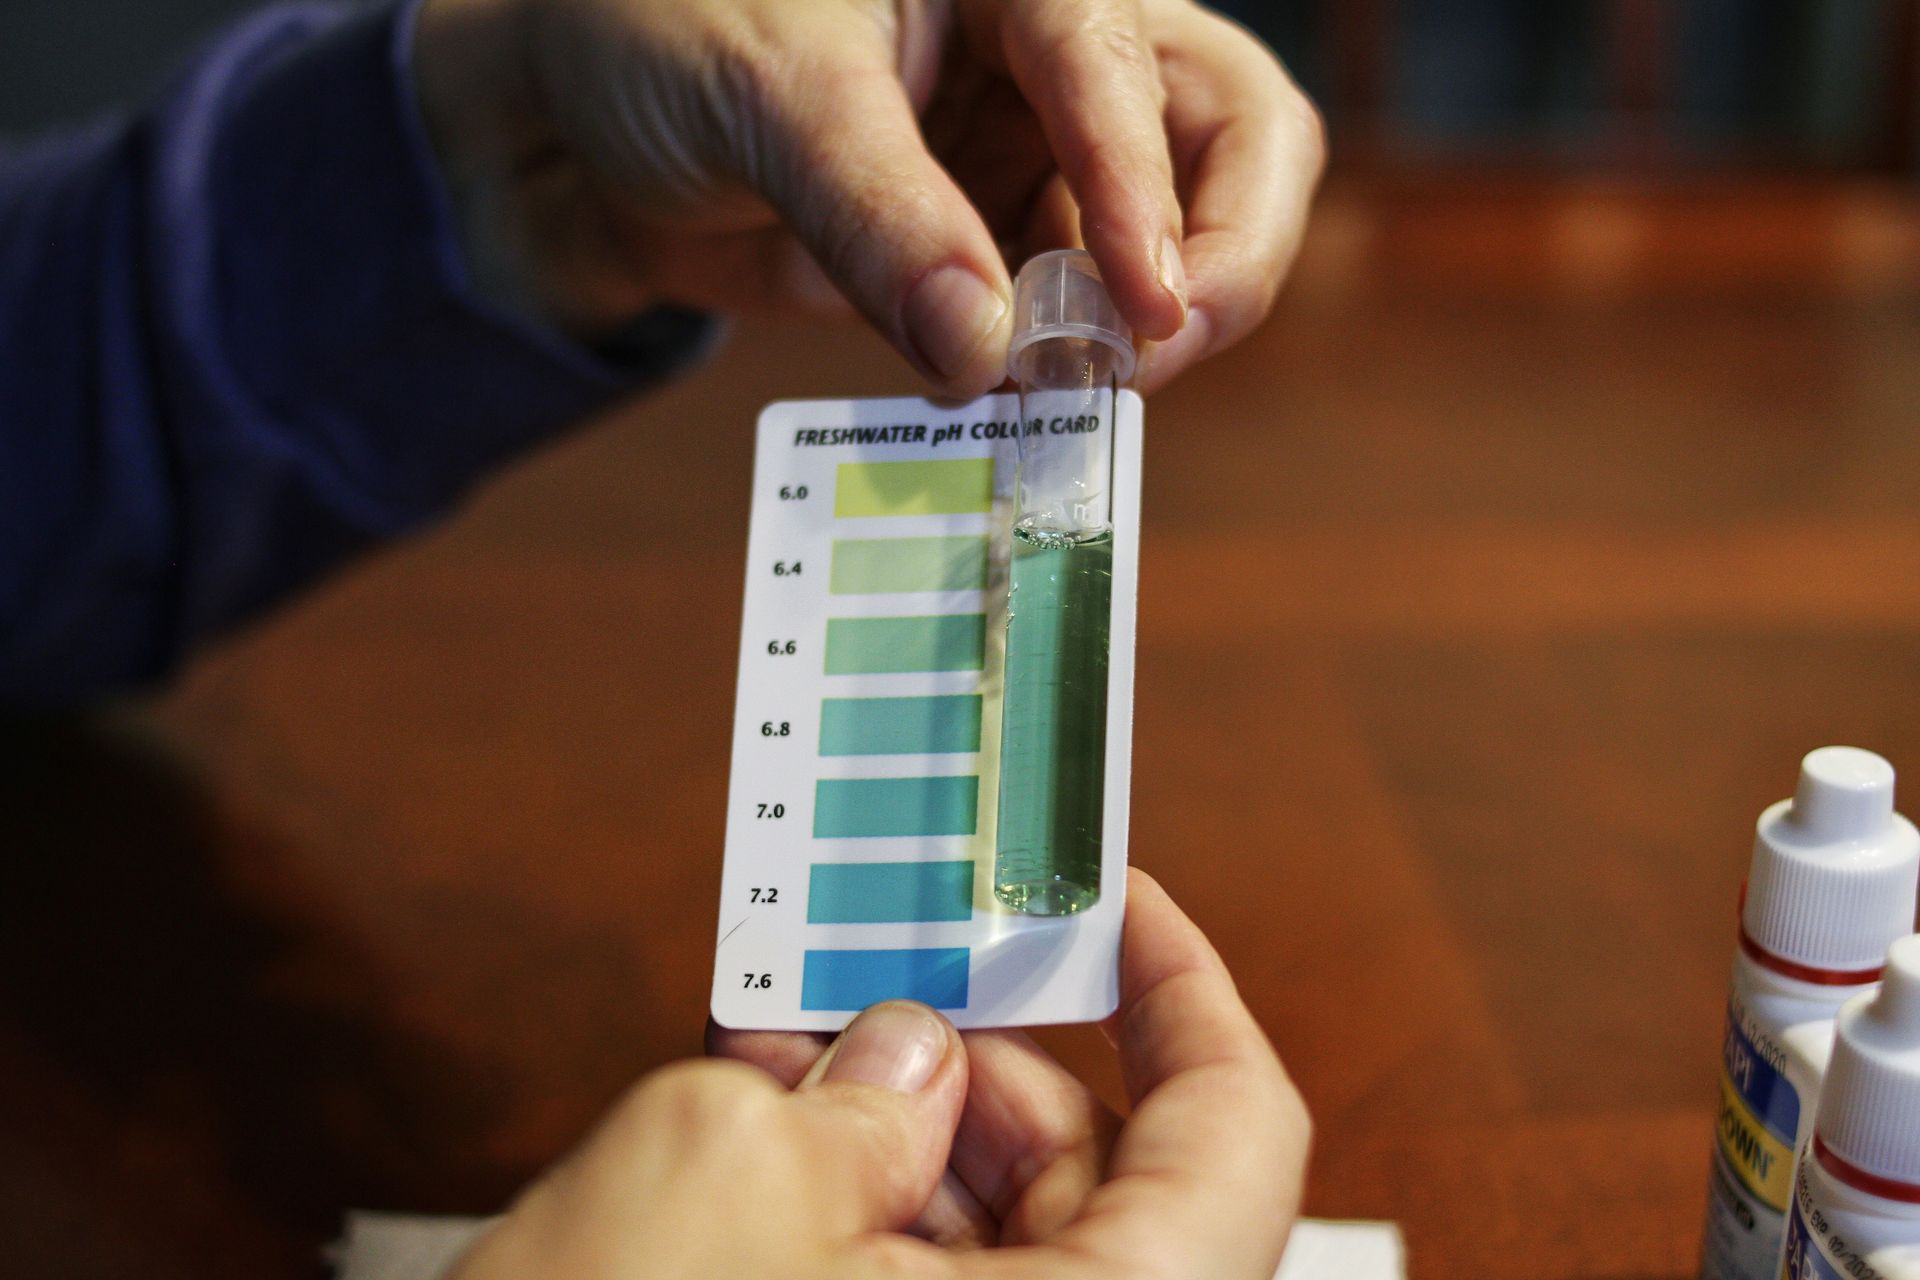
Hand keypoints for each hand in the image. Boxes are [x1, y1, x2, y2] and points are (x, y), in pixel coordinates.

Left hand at [414, 0, 1323, 395]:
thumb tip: (988, 356)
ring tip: (1072, 396)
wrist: (573, 124)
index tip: (1146, 309)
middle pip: (1229, 129)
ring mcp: (1035, 152)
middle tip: (1154, 355)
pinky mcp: (999, 245)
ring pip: (1173, 235)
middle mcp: (1051, 52)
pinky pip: (1077, 314)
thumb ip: (876, 215)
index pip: (1127, 60)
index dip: (1148, 187)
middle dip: (1220, 248)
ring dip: (1140, 327)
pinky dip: (1067, 368)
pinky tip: (1020, 406)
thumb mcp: (764, 95)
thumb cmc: (656, 35)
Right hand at [449, 871, 1310, 1278]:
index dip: (1189, 995)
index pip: (1238, 1136)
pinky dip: (852, 1206)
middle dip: (980, 1058)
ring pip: (996, 1236)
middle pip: (1099, 1177)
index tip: (1119, 908)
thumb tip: (907, 1050)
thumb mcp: (728, 1167)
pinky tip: (761, 1134)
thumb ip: (854, 1078)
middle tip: (880, 974)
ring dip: (892, 1126)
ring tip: (775, 1053)